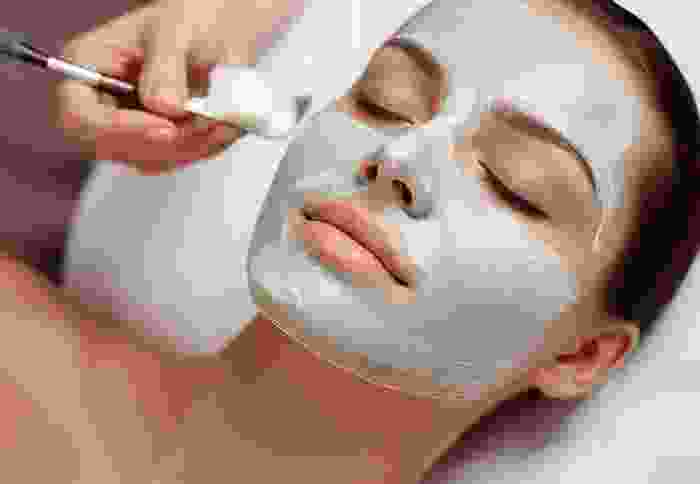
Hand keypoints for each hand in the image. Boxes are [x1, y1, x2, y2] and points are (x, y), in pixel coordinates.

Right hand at [54, 0, 288, 174]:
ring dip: (193, 145)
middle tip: (208, 121)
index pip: (79, 117)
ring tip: (222, 115)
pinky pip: (178, 159)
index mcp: (87, 67)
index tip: (168, 127)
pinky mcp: (159, 143)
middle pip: (114, 148)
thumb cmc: (190, 20)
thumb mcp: (175, 30)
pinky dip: (204, 147)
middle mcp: (101, 104)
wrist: (220, 32)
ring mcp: (129, 128)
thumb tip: (165, 108)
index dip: (118, 130)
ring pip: (152, 159)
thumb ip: (166, 67)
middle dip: (167, 141)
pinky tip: (222, 123)